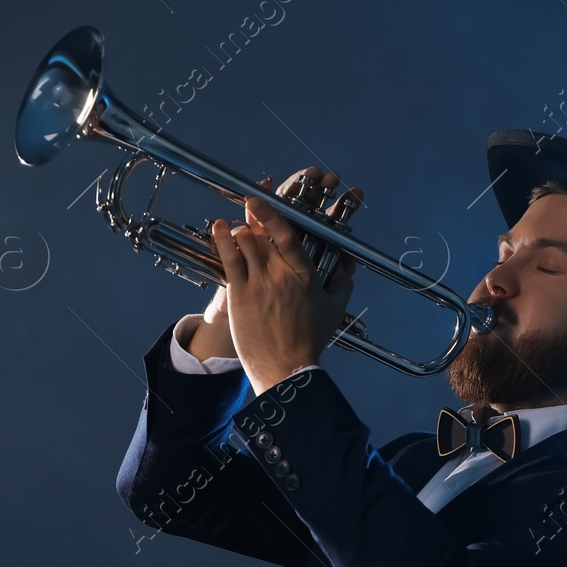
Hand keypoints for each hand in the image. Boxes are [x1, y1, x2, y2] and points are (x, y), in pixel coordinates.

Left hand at [212, 166, 362, 393]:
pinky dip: (222, 239)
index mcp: (304, 274)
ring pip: (244, 242)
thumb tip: (347, 264)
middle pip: (262, 234)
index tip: (262, 198)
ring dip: (240, 230)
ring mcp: (258, 283)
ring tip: (238, 226)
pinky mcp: (240, 294)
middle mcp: (280, 274)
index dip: (273, 213)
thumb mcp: (335, 308)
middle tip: (250, 207)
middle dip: (255, 218)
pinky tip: (219, 227)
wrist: (286, 367)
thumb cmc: (310, 339)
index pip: (288, 234)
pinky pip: (228, 259)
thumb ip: (344, 281)